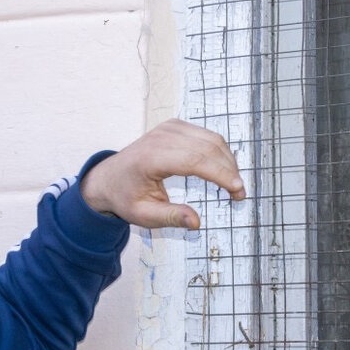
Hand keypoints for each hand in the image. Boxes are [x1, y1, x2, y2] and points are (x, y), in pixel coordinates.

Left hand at [80, 119, 244, 229]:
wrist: (110, 177)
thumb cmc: (126, 197)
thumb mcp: (144, 215)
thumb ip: (171, 218)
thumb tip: (196, 223)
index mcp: (151, 158)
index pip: (195, 160)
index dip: (221, 174)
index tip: (237, 191)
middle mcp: (161, 137)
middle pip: (207, 147)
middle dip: (229, 170)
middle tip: (239, 193)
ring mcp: (169, 128)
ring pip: (211, 139)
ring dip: (228, 160)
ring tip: (233, 184)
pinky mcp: (175, 126)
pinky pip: (205, 135)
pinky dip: (219, 151)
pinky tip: (223, 169)